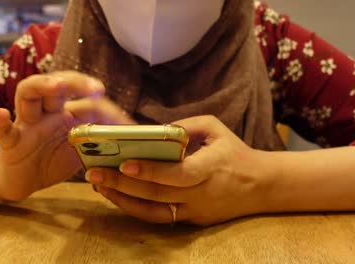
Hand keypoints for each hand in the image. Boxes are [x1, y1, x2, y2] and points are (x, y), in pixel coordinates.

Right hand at [0, 71, 133, 200]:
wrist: (23, 182)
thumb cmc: (51, 161)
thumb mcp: (80, 153)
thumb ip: (100, 145)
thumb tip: (133, 143)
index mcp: (66, 114)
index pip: (86, 101)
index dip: (107, 110)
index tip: (125, 124)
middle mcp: (46, 112)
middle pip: (57, 85)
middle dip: (77, 82)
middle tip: (97, 89)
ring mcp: (27, 124)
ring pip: (28, 93)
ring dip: (42, 86)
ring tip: (56, 85)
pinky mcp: (10, 142)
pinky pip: (4, 129)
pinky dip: (0, 122)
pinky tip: (0, 115)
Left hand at [85, 115, 270, 225]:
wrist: (261, 186)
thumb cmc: (235, 152)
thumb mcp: (216, 128)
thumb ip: (186, 126)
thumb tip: (153, 131)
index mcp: (210, 168)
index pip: (176, 174)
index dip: (149, 171)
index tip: (123, 163)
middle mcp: (201, 195)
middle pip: (156, 194)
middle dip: (122, 185)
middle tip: (94, 174)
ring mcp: (195, 211)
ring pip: (153, 212)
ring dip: (123, 200)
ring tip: (99, 186)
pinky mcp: (192, 221)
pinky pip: (160, 217)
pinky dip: (136, 208)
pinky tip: (118, 196)